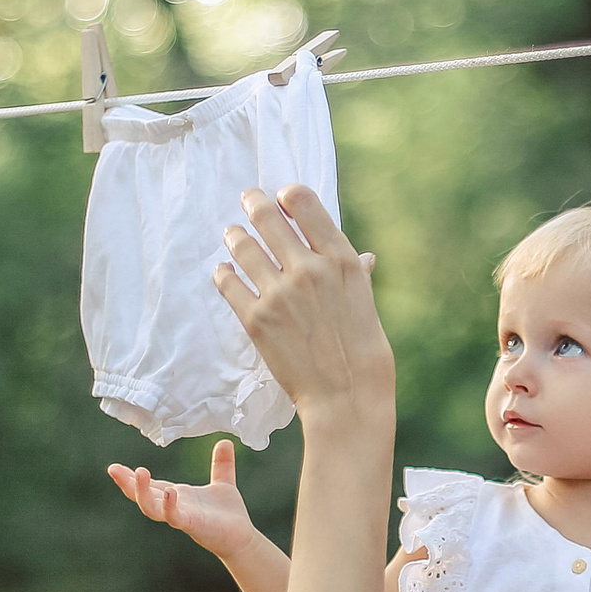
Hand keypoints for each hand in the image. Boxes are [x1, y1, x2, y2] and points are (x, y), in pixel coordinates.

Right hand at [106, 440, 258, 560]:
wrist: (242, 537)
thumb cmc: (227, 513)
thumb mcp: (223, 483)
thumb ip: (221, 464)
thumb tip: (226, 441)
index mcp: (175, 494)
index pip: (148, 484)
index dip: (130, 477)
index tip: (114, 467)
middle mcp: (172, 505)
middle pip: (141, 496)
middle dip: (127, 483)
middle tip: (113, 469)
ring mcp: (180, 516)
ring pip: (152, 508)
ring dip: (142, 492)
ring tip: (139, 473)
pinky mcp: (192, 525)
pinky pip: (175, 517)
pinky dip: (170, 506)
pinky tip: (169, 492)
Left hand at [213, 185, 391, 425]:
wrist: (346, 396)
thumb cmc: (364, 351)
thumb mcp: (367, 301)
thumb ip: (356, 272)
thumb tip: (363, 257)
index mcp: (342, 259)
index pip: (304, 203)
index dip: (287, 195)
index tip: (281, 198)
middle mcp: (309, 269)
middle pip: (267, 217)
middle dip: (253, 203)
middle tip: (248, 200)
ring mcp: (279, 293)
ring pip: (242, 245)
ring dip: (235, 235)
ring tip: (232, 234)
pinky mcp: (256, 319)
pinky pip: (228, 282)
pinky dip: (223, 273)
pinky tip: (224, 271)